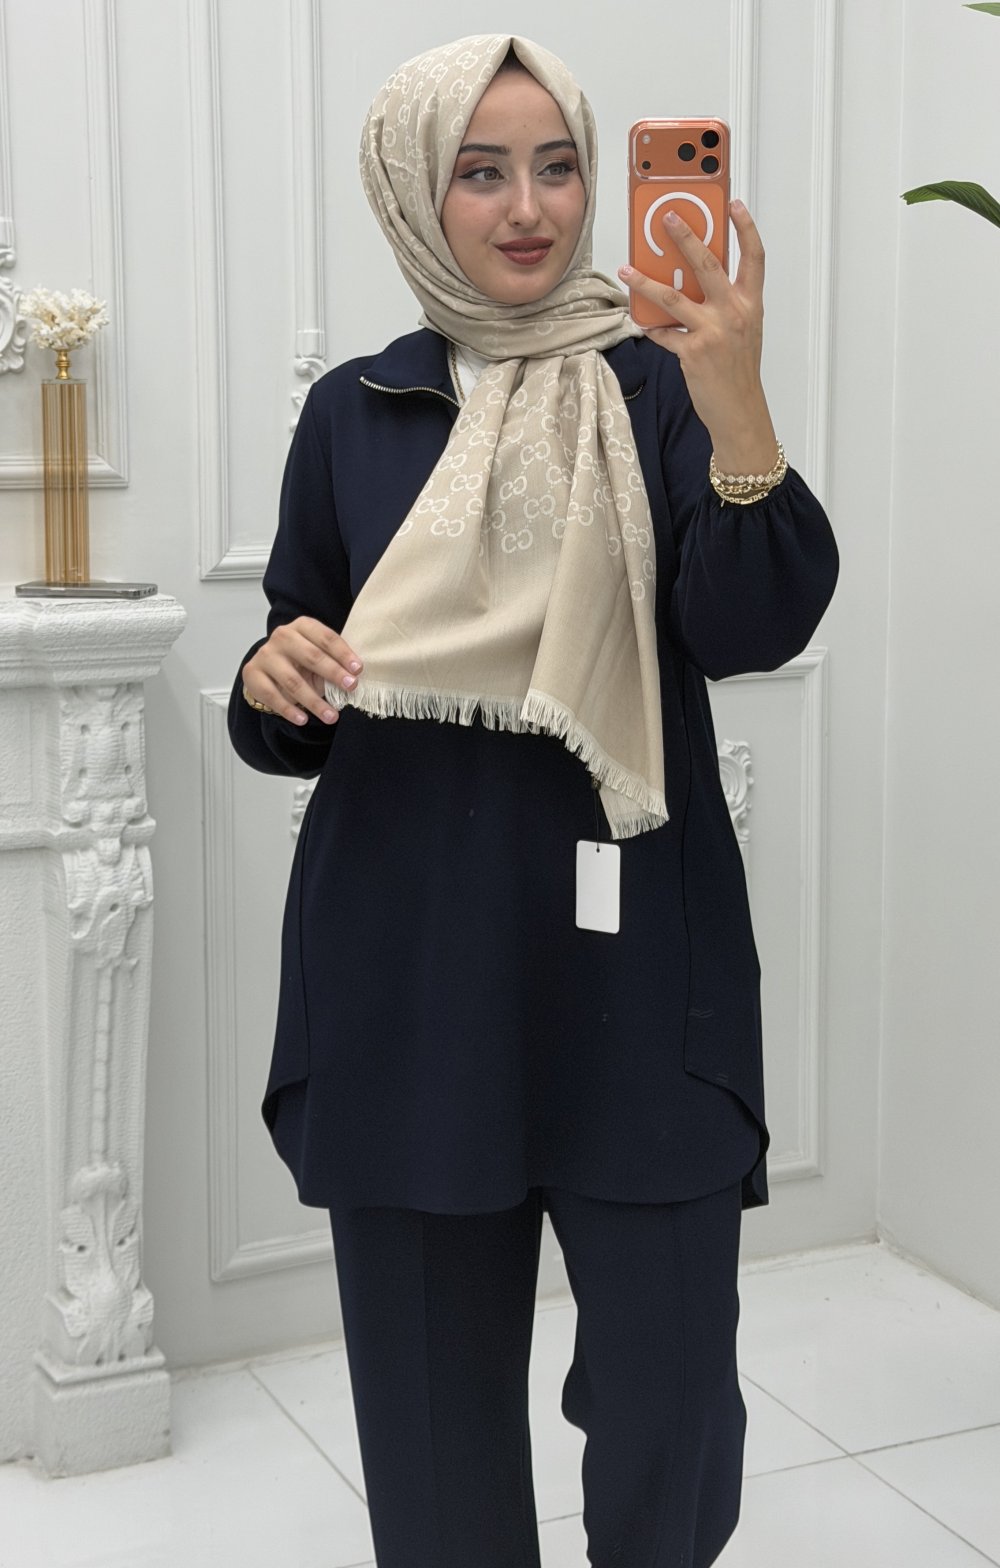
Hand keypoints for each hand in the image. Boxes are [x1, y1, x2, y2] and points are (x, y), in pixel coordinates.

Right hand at [242, 616, 363, 725]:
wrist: (268, 668)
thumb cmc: (301, 661)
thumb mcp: (318, 656)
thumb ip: (334, 663)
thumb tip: (356, 678)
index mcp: (302, 626)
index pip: (326, 637)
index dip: (343, 653)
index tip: (358, 669)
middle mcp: (282, 636)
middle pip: (311, 656)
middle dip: (333, 672)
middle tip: (351, 687)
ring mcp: (265, 655)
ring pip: (292, 681)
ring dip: (314, 701)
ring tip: (331, 716)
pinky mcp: (252, 674)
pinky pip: (272, 695)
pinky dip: (289, 710)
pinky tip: (303, 720)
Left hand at [619, 200, 778, 474]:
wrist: (739, 411)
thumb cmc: (738, 370)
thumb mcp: (742, 330)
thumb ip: (724, 303)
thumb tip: (693, 281)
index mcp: (750, 304)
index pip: (753, 257)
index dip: (745, 228)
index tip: (733, 205)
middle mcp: (734, 313)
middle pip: (707, 264)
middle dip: (685, 236)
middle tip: (667, 217)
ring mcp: (713, 331)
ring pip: (673, 296)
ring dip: (646, 281)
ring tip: (627, 269)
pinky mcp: (693, 352)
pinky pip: (664, 332)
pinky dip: (651, 327)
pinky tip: (640, 321)